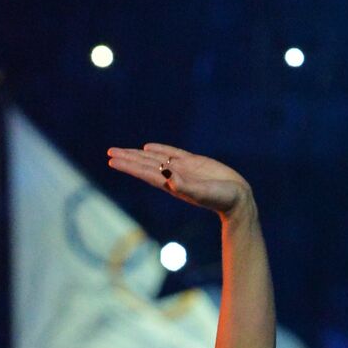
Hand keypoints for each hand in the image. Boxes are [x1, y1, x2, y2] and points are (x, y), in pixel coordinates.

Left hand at [106, 143, 253, 217]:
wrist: (238, 199)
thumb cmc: (221, 199)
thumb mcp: (203, 192)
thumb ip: (186, 186)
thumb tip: (168, 177)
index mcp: (172, 184)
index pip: (145, 172)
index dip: (128, 165)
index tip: (112, 160)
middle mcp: (173, 176)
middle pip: (145, 165)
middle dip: (128, 158)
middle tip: (110, 152)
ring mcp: (183, 169)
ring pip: (155, 159)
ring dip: (138, 155)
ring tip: (122, 151)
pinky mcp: (194, 163)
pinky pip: (172, 154)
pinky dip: (160, 149)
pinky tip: (148, 148)